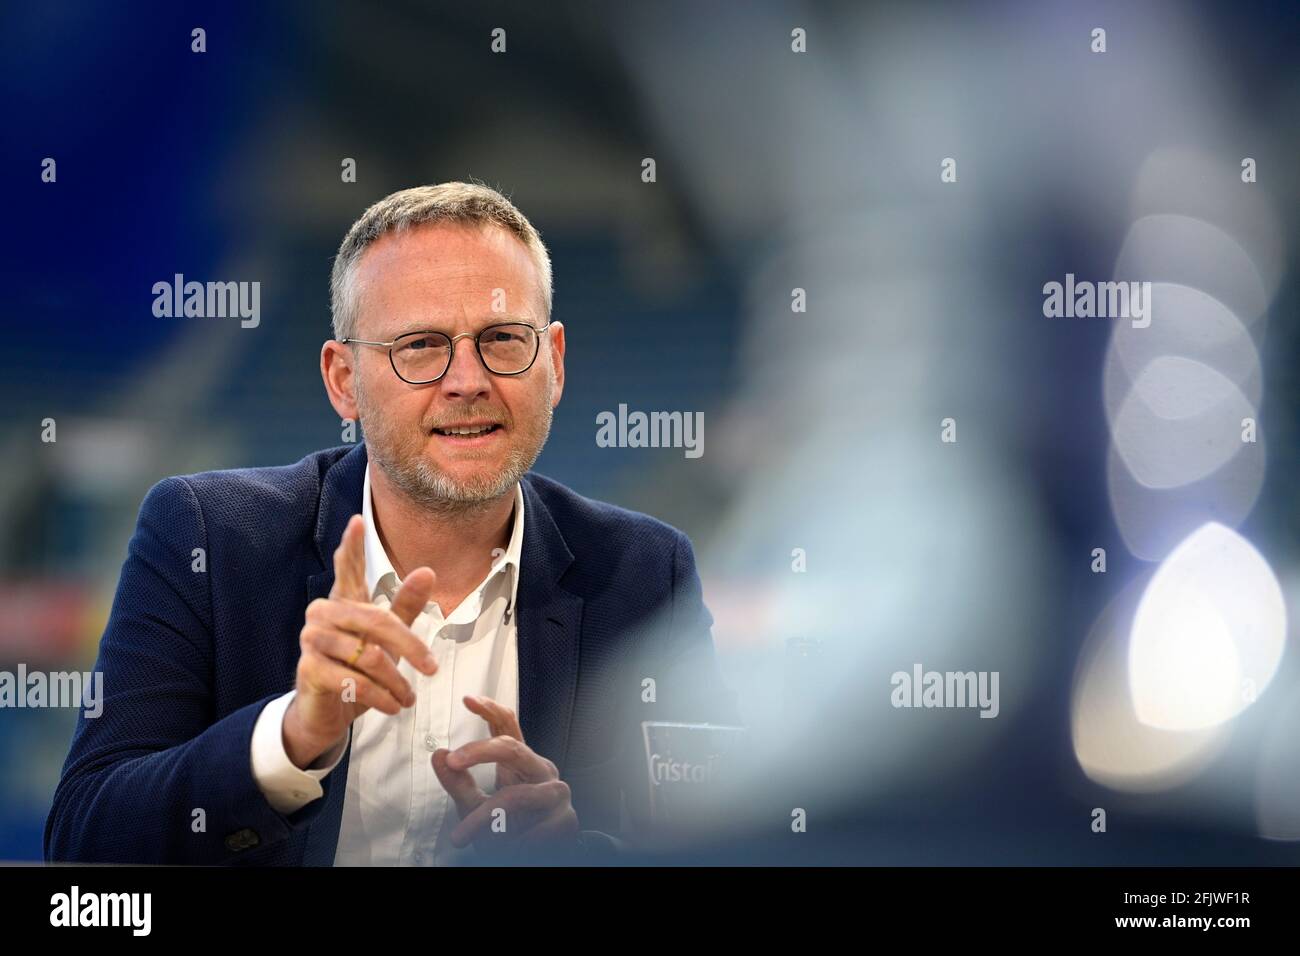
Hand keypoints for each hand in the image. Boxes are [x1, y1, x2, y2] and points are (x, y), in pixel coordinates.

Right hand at [284, 514, 437, 768]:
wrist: (329, 714)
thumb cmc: (360, 671)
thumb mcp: (389, 640)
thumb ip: (406, 607)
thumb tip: (427, 571)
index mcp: (344, 602)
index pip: (348, 569)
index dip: (352, 546)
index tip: (358, 519)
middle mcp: (324, 614)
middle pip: (378, 619)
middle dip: (411, 646)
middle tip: (432, 668)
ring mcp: (312, 640)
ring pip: (371, 656)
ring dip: (396, 681)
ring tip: (408, 698)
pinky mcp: (309, 669)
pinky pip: (356, 680)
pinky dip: (381, 697)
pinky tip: (392, 706)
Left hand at [432, 695, 579, 860]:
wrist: (539, 861)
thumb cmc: (509, 828)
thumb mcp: (475, 805)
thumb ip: (458, 783)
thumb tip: (437, 755)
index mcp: (521, 763)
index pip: (508, 726)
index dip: (490, 709)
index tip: (468, 699)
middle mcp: (541, 770)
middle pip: (512, 748)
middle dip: (480, 750)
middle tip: (452, 761)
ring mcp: (556, 794)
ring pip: (515, 796)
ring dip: (484, 819)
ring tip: (462, 837)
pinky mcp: (565, 820)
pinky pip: (529, 829)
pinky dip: (509, 844)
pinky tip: (504, 850)